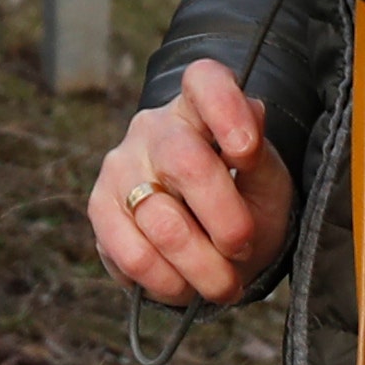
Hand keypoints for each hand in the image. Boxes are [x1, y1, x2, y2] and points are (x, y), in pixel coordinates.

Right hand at [89, 60, 293, 307]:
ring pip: (162, 223)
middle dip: (226, 221)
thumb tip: (249, 126)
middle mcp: (152, 129)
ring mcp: (119, 167)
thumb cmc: (242, 202)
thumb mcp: (266, 182)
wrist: (209, 241)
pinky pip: (134, 255)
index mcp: (198, 109)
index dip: (224, 108)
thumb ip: (259, 159)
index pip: (203, 80)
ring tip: (223, 283)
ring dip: (203, 267)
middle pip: (185, 162)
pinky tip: (185, 285)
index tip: (247, 151)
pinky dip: (169, 282)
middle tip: (244, 250)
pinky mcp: (99, 209)